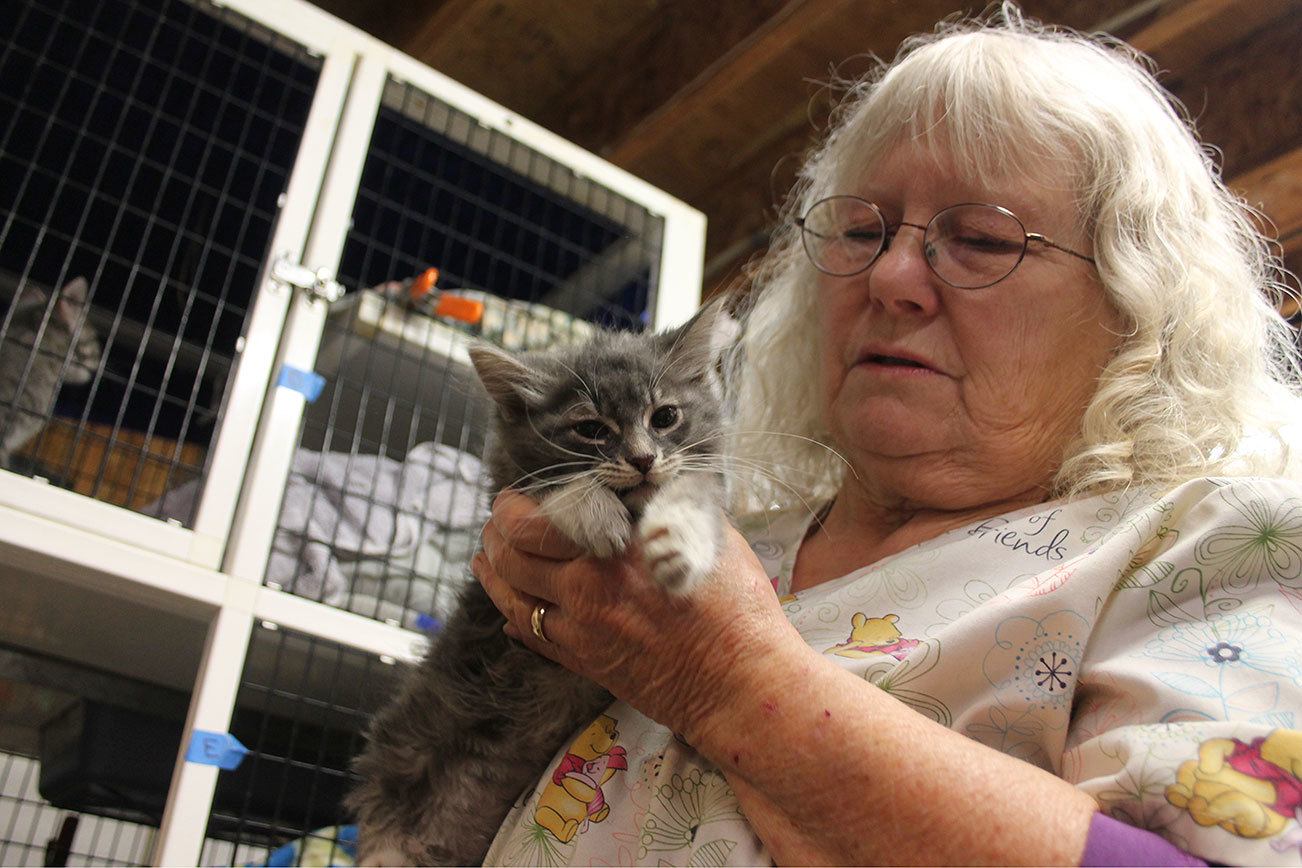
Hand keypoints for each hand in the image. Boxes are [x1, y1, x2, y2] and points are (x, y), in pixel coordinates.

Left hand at [473, 489, 796, 741]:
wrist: (742, 683)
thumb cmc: (737, 607)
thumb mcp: (706, 535)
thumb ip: (664, 508)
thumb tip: (641, 485)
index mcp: (616, 549)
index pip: (537, 521)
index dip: (515, 506)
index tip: (514, 496)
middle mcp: (588, 588)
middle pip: (511, 555)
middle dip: (495, 532)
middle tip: (496, 519)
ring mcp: (581, 631)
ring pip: (511, 597)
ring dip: (492, 571)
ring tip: (487, 555)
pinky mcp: (585, 663)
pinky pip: (532, 637)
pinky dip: (514, 615)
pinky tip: (510, 605)